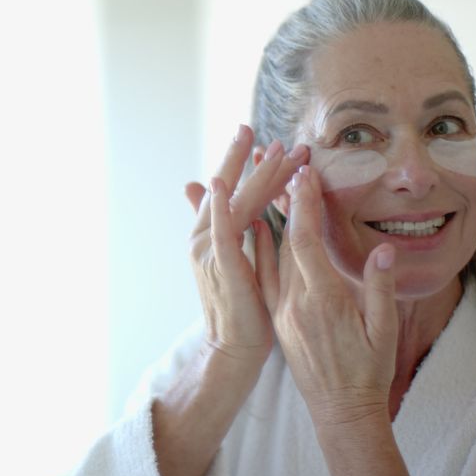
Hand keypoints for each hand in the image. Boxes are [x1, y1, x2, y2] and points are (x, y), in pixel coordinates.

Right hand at [185, 125, 307, 362]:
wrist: (233, 348)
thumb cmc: (239, 306)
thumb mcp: (231, 259)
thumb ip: (224, 224)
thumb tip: (209, 193)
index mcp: (209, 234)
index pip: (226, 189)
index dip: (239, 161)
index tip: (254, 134)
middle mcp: (203, 238)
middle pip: (227, 189)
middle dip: (242, 158)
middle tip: (254, 127)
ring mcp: (208, 252)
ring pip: (233, 204)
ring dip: (253, 175)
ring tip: (272, 150)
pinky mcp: (220, 268)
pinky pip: (221, 233)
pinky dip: (219, 208)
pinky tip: (222, 184)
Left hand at [270, 165, 398, 425]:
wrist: (339, 411)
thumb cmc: (368, 372)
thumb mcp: (383, 332)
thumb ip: (380, 288)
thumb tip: (385, 248)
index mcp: (323, 301)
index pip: (307, 242)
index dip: (304, 205)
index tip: (303, 173)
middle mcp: (295, 302)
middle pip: (285, 240)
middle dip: (286, 199)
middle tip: (284, 162)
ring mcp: (282, 309)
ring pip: (271, 253)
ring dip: (271, 215)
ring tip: (267, 180)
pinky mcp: (277, 317)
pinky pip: (263, 274)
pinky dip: (261, 245)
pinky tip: (259, 224)